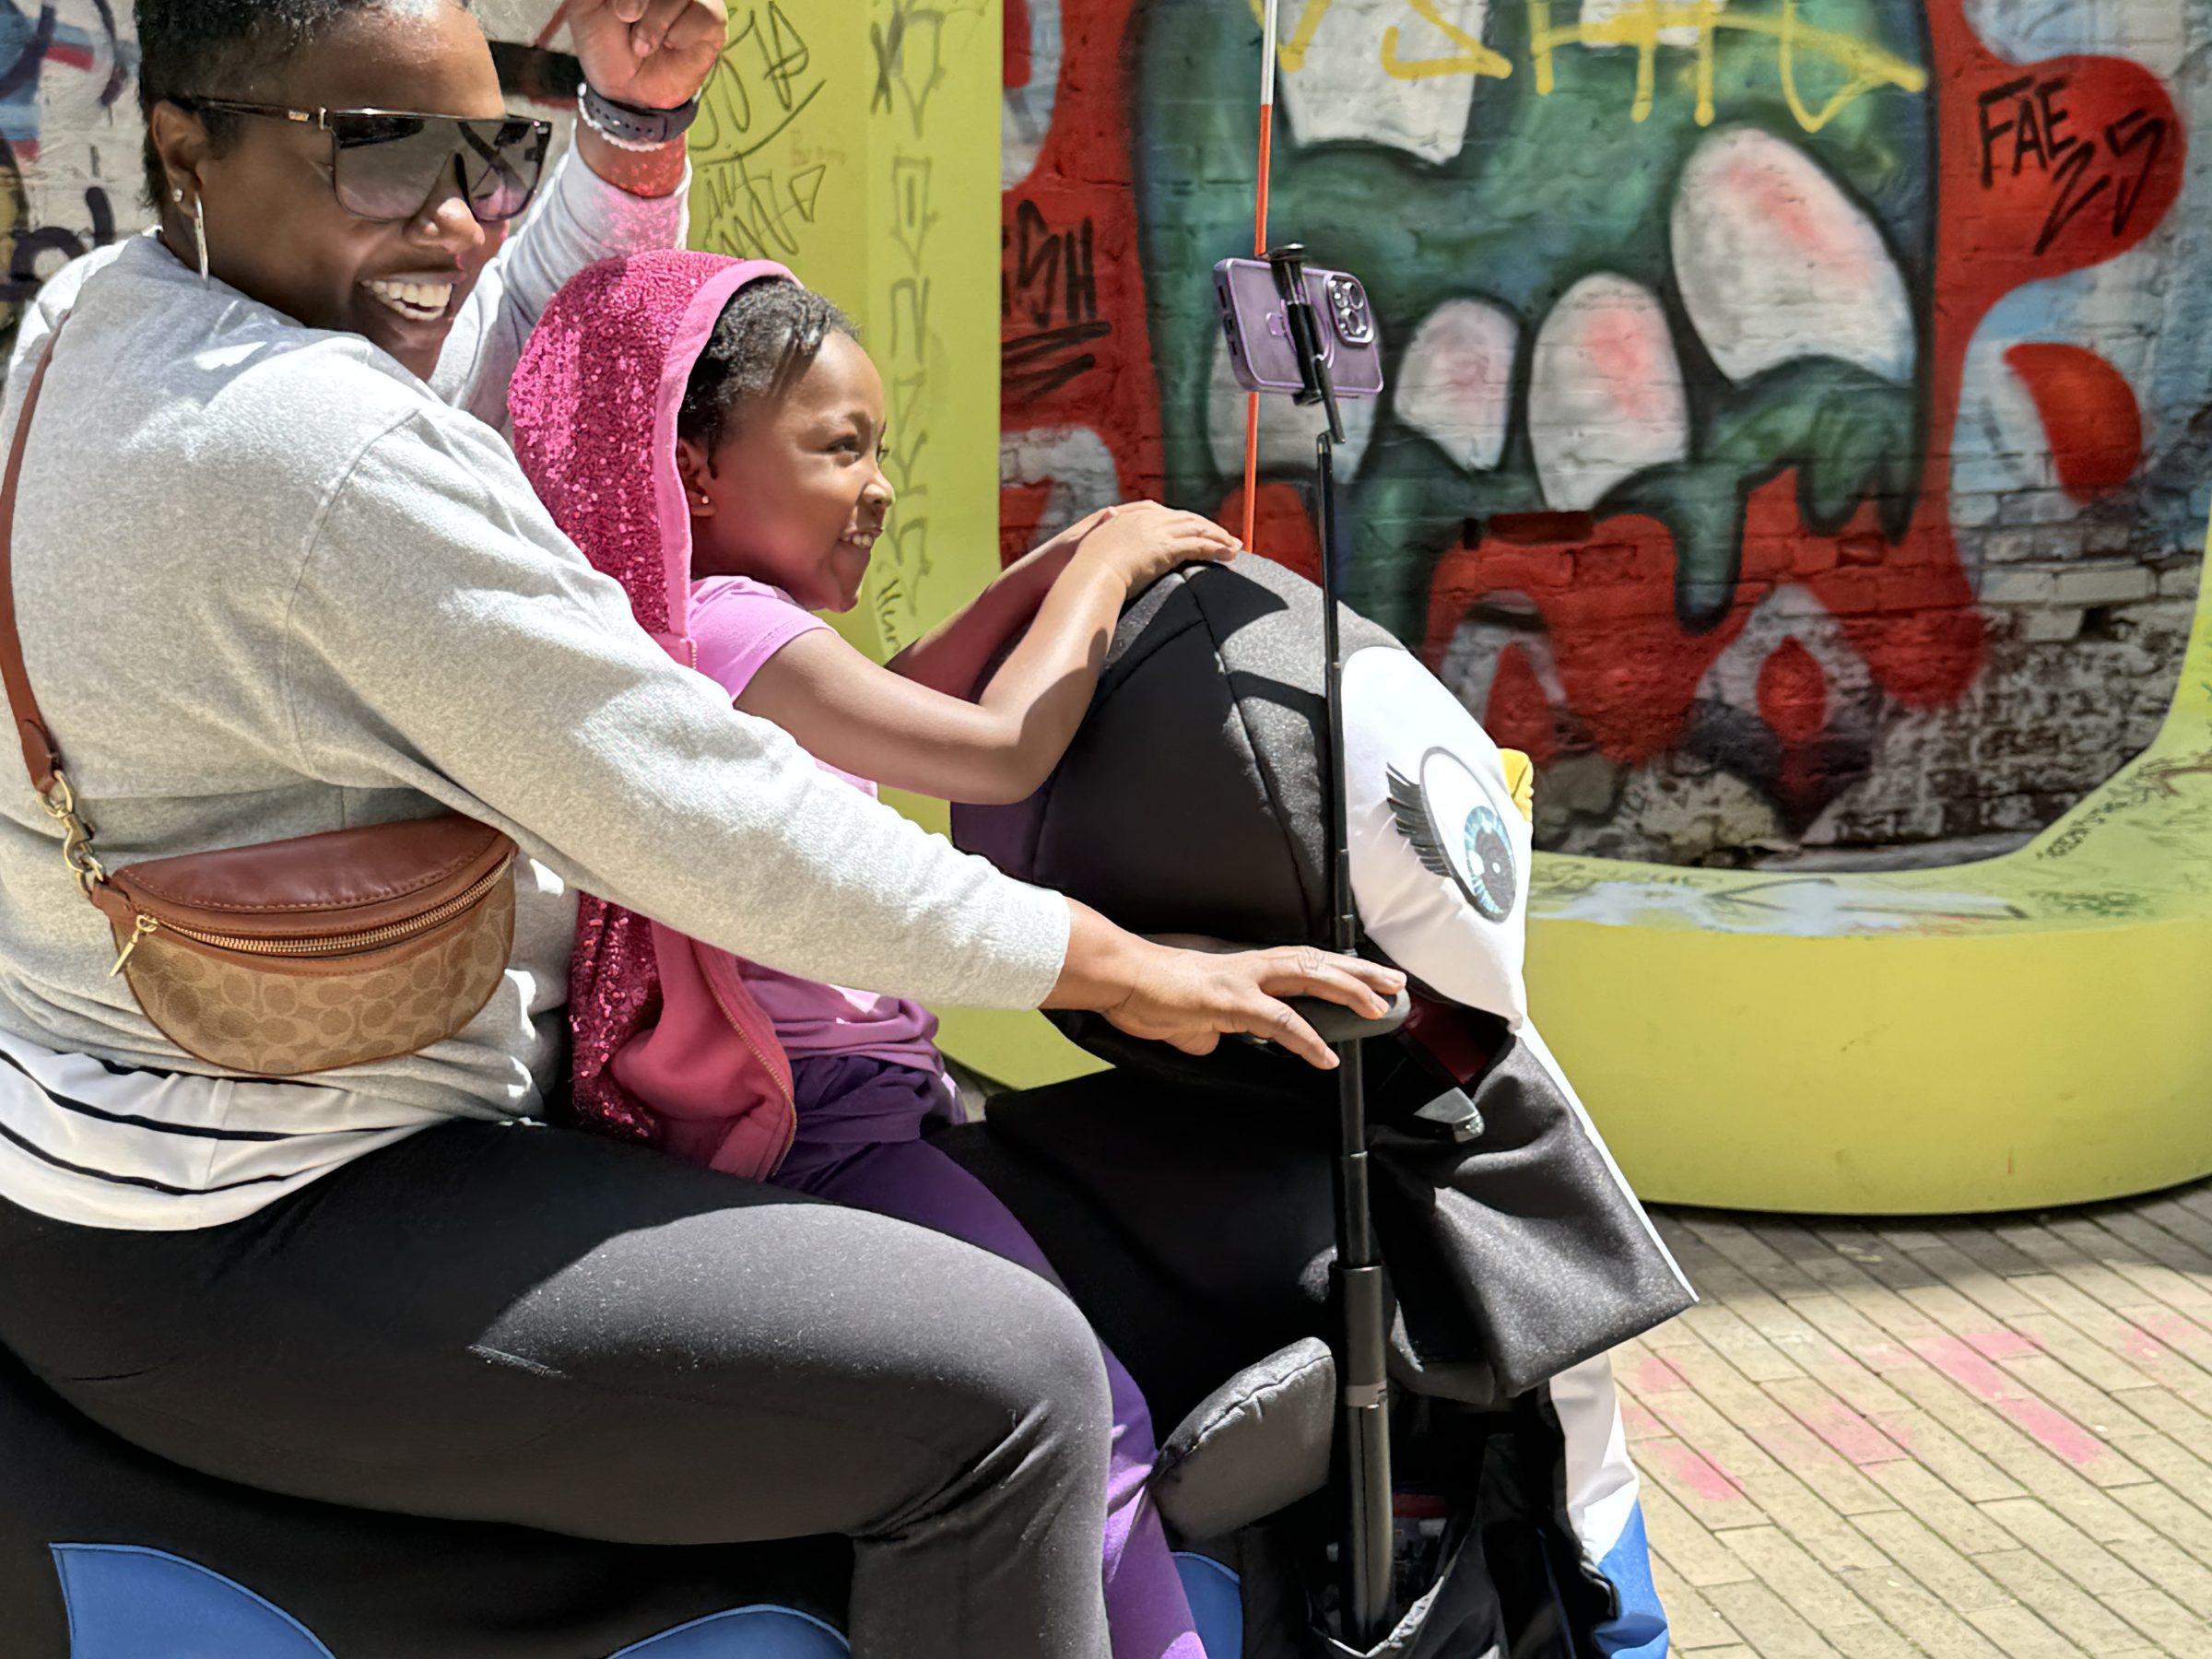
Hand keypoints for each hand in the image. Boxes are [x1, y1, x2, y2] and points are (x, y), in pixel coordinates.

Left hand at [569, 0, 727, 110]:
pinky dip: (683, 32)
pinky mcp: (712, 21)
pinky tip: (670, 44)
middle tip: (625, 17)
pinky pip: (706, 13)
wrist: (625, 90)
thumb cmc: (606, 44)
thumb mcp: (585, 6)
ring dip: (657, 21)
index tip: (619, 11)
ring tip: (643, 45)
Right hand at [1048, 904, 1404, 1070]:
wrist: (1119, 975)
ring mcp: (1242, 979)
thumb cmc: (1145, 992)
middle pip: (1317, 961)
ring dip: (1348, 991)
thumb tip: (1210, 1043)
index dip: (1335, 970)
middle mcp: (1249, 965)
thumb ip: (1205, 1030)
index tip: (1365, 977)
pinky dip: (1307, 1040)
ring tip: (1379, 1006)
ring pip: (1309, 978)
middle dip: (1359, 971)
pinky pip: (1279, 1022)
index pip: (1299, 963)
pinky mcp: (1230, 1001)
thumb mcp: (1185, 1018)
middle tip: (1394, 981)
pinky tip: (1326, 1058)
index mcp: (1241, 967)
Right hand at [1066, 500, 1241, 594]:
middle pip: (1188, 519)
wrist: (1091, 572)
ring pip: (1198, 530)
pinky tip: (1229, 555)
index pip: (1169, 514)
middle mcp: (1150, 519)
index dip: (1188, 522)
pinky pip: (1198, 546)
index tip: (1200, 529)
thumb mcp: (1097, 540)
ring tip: (1235, 547)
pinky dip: (1217, 549)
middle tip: (1228, 538)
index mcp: (1135, 516)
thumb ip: (1107, 529)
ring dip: (1219, 538)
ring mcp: (1159, 532)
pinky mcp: (1166, 548)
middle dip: (1210, 528)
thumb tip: (1108, 514)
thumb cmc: (1088, 563)